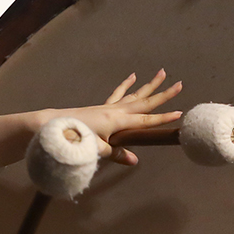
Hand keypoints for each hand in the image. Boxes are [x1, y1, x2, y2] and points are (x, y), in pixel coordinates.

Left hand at [60, 70, 183, 165]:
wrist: (53, 124)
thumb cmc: (75, 137)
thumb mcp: (96, 149)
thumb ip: (116, 154)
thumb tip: (135, 161)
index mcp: (118, 121)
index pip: (146, 120)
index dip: (163, 118)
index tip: (180, 113)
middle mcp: (117, 110)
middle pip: (145, 101)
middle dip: (163, 94)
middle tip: (180, 84)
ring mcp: (110, 106)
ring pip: (135, 94)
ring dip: (149, 84)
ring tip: (161, 72)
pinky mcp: (102, 106)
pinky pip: (118, 93)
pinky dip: (126, 85)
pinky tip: (132, 76)